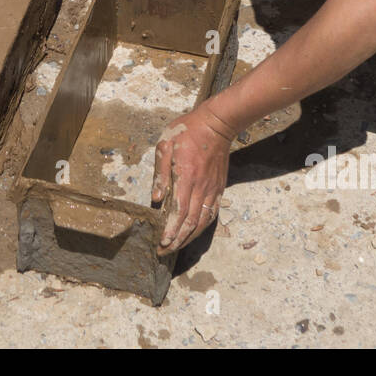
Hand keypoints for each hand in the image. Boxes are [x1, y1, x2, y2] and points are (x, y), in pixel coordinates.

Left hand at [152, 103, 233, 252]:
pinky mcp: (219, 187)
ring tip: (177, 246)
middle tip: (164, 251)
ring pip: (203, 221)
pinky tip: (194, 232)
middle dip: (177, 240)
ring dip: (190, 237)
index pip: (179, 211)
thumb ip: (160, 173)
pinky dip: (202, 226)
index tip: (162, 243)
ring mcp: (212, 188)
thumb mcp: (165, 144)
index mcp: (186, 176)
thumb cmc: (188, 131)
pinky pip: (212, 212)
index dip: (171, 230)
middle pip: (190, 222)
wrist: (217, 124)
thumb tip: (156, 199)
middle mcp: (201, 187)